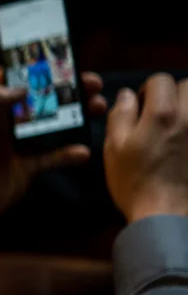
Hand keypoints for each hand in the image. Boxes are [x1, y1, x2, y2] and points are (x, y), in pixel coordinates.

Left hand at [0, 68, 106, 219]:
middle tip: (91, 83)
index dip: (34, 69)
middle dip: (67, 90)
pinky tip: (83, 150)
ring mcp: (20, 144)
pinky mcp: (29, 166)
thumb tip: (20, 86)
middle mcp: (7, 122)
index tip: (59, 58)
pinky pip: (54, 156)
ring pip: (54, 125)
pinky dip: (69, 153)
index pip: (14, 81)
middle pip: (42, 100)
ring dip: (77, 116)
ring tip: (98, 107)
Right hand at [104, 73, 187, 222]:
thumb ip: (120, 115)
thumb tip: (127, 95)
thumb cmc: (135, 182)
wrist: (167, 215)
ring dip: (186, 108)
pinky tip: (183, 143)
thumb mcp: (114, 148)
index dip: (147, 89)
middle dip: (173, 93)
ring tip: (174, 126)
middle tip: (159, 113)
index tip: (139, 106)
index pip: (160, 80)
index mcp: (162, 113)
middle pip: (187, 86)